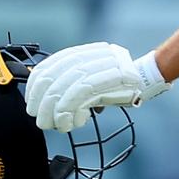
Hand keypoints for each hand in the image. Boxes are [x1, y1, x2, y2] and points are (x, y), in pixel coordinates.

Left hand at [25, 42, 168, 131]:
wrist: (148, 82)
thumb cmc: (118, 86)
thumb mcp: (92, 79)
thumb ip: (72, 81)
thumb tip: (42, 97)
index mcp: (85, 52)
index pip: (51, 65)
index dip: (35, 85)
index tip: (31, 102)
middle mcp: (92, 54)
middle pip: (55, 77)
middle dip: (43, 102)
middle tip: (40, 120)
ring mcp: (103, 64)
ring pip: (65, 88)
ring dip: (55, 112)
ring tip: (56, 126)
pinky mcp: (111, 78)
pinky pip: (80, 95)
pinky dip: (70, 111)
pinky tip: (72, 122)